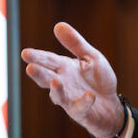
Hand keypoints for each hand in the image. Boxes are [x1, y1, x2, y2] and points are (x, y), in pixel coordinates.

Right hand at [21, 23, 125, 137]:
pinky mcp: (81, 112)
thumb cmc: (99, 80)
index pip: (48, 60)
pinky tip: (89, 95)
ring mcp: (70, 100)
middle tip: (30, 68)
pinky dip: (84, 102)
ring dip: (56, 90)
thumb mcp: (91, 57)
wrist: (112, 106)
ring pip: (59, 96)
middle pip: (48, 78)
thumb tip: (58, 25)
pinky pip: (81, 108)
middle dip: (39, 74)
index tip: (25, 53)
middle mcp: (64, 84)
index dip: (37, 57)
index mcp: (64, 68)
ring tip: (54, 81)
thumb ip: (75, 43)